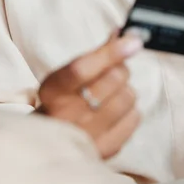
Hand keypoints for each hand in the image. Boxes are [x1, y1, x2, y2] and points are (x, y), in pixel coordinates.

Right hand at [37, 34, 142, 158]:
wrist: (49, 146)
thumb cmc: (62, 102)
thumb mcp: (67, 76)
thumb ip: (96, 54)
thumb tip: (123, 33)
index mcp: (53, 90)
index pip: (82, 68)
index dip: (111, 52)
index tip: (133, 41)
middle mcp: (67, 114)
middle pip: (114, 79)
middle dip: (120, 69)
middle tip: (113, 73)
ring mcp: (87, 135)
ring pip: (128, 97)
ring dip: (125, 92)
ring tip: (111, 97)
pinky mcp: (104, 150)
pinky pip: (134, 119)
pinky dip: (130, 111)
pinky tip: (116, 114)